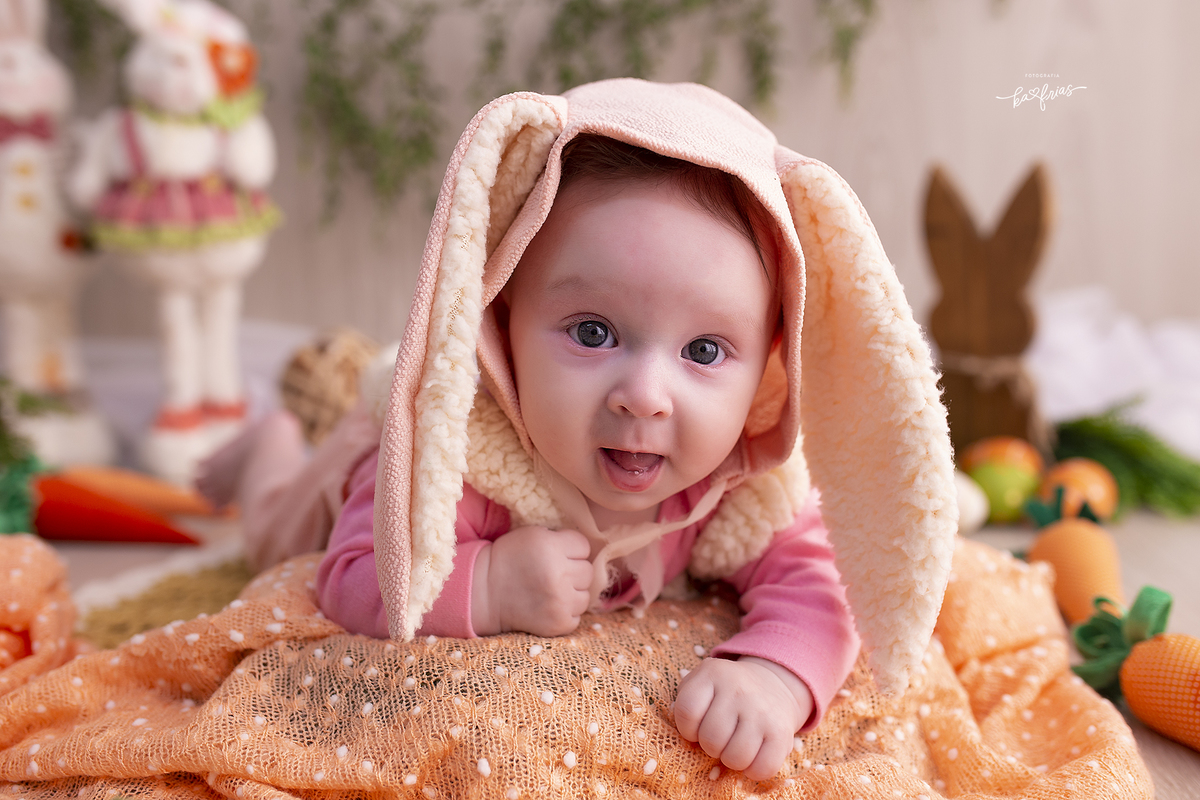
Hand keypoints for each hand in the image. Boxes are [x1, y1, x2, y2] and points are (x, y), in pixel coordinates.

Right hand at [473, 526, 592, 636]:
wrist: (485, 592)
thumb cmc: (510, 559)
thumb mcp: (533, 535)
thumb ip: (560, 538)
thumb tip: (587, 551)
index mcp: (551, 547)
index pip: (584, 546)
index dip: (571, 550)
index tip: (556, 555)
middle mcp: (559, 574)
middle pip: (588, 571)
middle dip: (573, 572)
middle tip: (553, 575)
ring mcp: (560, 601)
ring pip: (585, 596)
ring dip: (572, 594)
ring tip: (550, 592)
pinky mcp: (559, 623)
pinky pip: (577, 617)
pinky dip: (565, 613)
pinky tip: (548, 607)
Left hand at [673, 656, 813, 780]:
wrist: (773, 684)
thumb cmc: (726, 691)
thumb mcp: (703, 681)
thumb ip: (685, 701)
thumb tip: (688, 736)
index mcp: (713, 673)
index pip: (687, 711)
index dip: (687, 729)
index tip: (697, 728)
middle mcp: (738, 689)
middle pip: (710, 739)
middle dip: (710, 746)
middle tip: (719, 737)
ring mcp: (762, 711)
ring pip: (734, 758)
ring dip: (731, 760)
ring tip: (734, 745)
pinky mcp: (781, 733)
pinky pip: (761, 769)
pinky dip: (753, 770)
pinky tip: (752, 755)